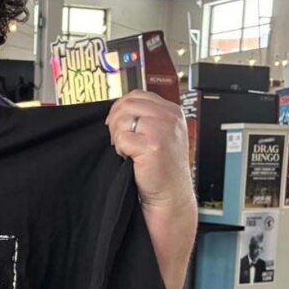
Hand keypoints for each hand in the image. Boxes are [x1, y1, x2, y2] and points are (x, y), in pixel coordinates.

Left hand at [105, 91, 194, 208]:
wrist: (171, 194)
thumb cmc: (163, 167)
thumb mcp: (162, 134)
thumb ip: (147, 117)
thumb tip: (119, 108)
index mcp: (172, 111)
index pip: (137, 95)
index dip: (121, 107)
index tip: (116, 122)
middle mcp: (170, 117)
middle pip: (127, 104)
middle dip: (116, 121)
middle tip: (119, 140)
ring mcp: (163, 130)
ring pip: (122, 119)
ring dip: (118, 136)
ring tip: (128, 150)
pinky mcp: (153, 145)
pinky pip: (122, 138)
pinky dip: (121, 150)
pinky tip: (131, 158)